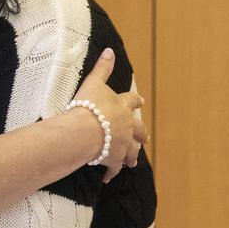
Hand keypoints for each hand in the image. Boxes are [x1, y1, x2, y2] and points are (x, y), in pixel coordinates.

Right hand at [72, 48, 147, 181]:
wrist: (84, 130)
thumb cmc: (88, 106)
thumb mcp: (94, 82)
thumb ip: (102, 68)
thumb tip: (109, 50)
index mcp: (122, 106)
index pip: (133, 101)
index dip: (136, 101)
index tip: (141, 102)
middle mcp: (127, 125)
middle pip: (139, 130)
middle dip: (141, 133)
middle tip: (143, 136)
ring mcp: (123, 144)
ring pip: (131, 151)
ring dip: (132, 156)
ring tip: (132, 161)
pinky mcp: (114, 159)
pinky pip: (114, 168)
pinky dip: (111, 172)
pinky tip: (108, 177)